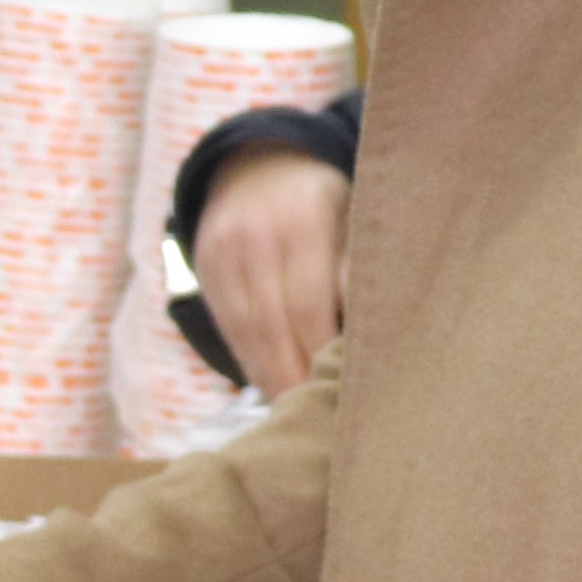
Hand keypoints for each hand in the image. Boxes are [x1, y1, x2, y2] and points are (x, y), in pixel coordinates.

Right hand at [194, 148, 350, 396]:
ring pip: (246, 328)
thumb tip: (377, 336)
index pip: (308, 300)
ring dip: (270, 376)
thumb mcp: (355, 218)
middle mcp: (256, 232)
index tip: (344, 391)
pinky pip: (227, 324)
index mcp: (304, 217)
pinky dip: (249, 360)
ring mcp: (223, 249)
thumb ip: (360, 268)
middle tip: (317, 417)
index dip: (322, 350)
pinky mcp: (204, 267)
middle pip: (273, 321)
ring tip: (293, 413)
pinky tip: (270, 387)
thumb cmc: (330, 204)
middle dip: (295, 374)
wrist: (261, 164)